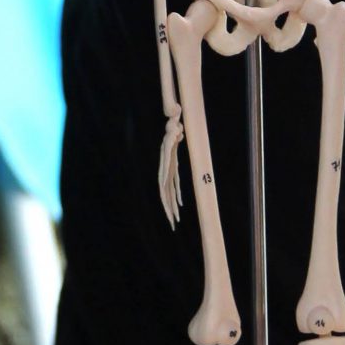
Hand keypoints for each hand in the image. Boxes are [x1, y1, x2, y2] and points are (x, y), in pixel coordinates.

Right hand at [159, 104, 184, 224]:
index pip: (164, 184)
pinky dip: (176, 195)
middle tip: (173, 224)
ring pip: (169, 192)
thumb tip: (178, 127)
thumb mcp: (174, 124)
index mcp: (166, 163)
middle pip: (165, 193)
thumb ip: (175, 128)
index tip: (169, 210)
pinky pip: (174, 185)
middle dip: (168, 209)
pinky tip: (180, 204)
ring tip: (175, 220)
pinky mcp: (173, 168)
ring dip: (172, 205)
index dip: (166, 198)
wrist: (172, 120)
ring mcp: (168, 169)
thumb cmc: (174, 121)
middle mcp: (165, 168)